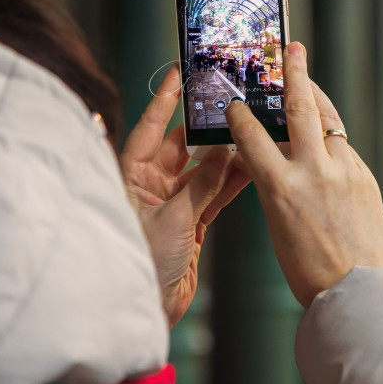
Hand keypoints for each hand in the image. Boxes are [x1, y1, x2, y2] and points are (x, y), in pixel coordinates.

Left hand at [121, 66, 250, 325]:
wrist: (146, 311)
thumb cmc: (143, 264)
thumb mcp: (174, 219)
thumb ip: (201, 185)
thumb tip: (225, 152)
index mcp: (131, 177)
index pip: (149, 127)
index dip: (164, 99)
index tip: (179, 72)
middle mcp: (149, 186)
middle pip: (180, 146)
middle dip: (205, 128)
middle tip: (229, 104)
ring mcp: (170, 204)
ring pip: (202, 171)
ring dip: (225, 157)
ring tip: (250, 134)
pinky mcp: (188, 224)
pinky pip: (212, 195)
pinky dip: (231, 183)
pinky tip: (251, 167)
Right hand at [225, 43, 382, 307]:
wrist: (356, 288)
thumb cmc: (307, 266)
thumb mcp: (275, 222)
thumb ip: (274, 182)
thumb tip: (274, 153)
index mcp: (280, 188)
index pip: (252, 136)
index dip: (240, 114)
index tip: (235, 102)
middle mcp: (313, 171)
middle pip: (301, 108)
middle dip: (295, 74)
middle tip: (292, 48)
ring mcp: (343, 171)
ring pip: (329, 121)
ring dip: (316, 97)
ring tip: (308, 79)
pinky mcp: (364, 176)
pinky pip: (343, 147)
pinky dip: (330, 139)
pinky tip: (324, 139)